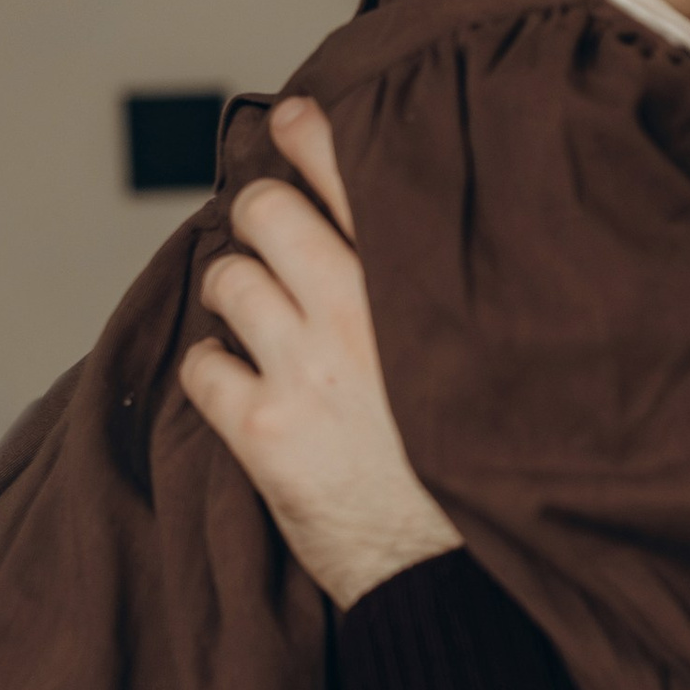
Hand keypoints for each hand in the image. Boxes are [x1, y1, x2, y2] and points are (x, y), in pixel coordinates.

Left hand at [178, 98, 462, 607]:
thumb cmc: (479, 463)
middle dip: (258, 215)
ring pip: (227, 280)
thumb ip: (444, 293)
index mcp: (420, 289)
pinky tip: (236, 383)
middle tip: (266, 233)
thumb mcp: (487, 357)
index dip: (311, 135)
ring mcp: (306, 369)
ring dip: (232, 290)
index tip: (290, 117)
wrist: (460, 573)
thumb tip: (399, 235)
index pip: (354, 178)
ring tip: (253, 314)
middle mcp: (360, 314)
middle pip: (268, 212)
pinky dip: (209, 368)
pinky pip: (201, 367)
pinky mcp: (265, 431)